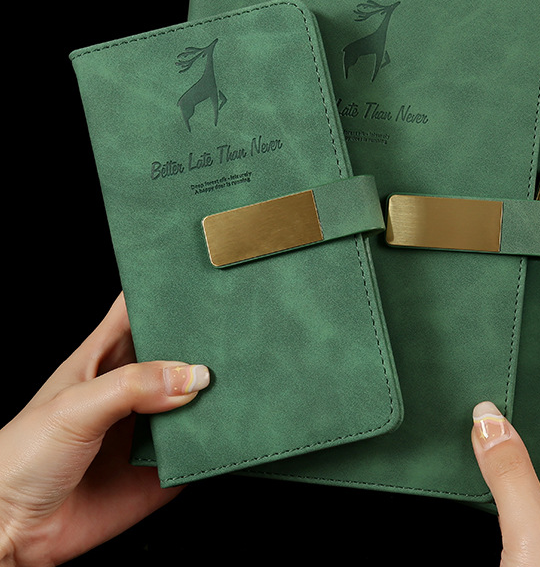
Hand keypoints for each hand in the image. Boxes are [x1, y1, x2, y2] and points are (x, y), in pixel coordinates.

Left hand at [0, 292, 209, 566]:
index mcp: (105, 359)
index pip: (139, 310)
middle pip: (178, 352)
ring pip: (196, 398)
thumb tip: (193, 375)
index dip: (166, 291)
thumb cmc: (20, 459)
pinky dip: (219, 437)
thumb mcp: (74, 407)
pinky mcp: (162, 467)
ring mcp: (149, 428)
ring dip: (218, 390)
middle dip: (205, 341)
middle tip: (236, 330)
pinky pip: (200, 447)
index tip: (201, 278)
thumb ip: (133, 385)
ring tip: (244, 374)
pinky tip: (236, 425)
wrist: (13, 534)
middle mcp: (132, 389)